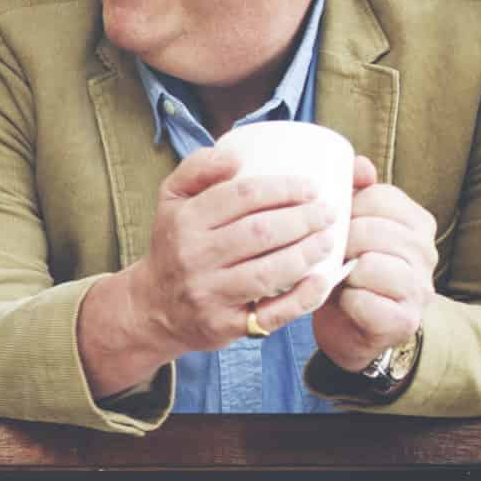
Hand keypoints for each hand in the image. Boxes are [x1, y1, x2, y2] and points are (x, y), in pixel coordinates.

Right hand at [78, 148, 341, 394]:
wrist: (153, 306)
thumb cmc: (175, 244)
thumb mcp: (172, 200)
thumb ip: (198, 167)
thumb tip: (235, 155)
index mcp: (184, 221)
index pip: (241, 196)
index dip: (283, 188)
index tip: (311, 187)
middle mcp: (193, 258)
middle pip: (261, 232)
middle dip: (304, 219)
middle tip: (328, 212)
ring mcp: (209, 294)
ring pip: (270, 272)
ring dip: (308, 253)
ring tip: (328, 240)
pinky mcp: (225, 325)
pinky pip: (273, 313)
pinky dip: (304, 297)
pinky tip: (322, 279)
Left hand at [311, 155, 434, 371]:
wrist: (353, 328)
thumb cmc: (348, 270)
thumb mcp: (351, 227)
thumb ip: (355, 193)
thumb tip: (358, 163)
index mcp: (416, 222)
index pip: (378, 198)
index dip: (345, 209)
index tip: (332, 225)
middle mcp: (426, 252)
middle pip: (372, 230)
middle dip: (340, 242)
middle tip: (328, 255)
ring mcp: (420, 288)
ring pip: (371, 265)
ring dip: (343, 272)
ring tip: (338, 277)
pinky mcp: (405, 320)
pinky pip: (366, 302)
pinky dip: (347, 302)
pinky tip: (345, 302)